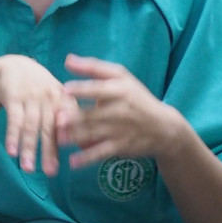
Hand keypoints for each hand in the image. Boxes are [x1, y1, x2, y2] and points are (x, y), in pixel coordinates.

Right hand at [0, 54, 72, 175]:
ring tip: (28, 169)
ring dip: (29, 148)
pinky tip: (11, 151)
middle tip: (50, 173)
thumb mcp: (58, 97)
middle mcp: (49, 98)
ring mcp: (31, 97)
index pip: (71, 123)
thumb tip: (86, 146)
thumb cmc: (41, 88)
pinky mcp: (13, 97)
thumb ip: (70, 119)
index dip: (73, 139)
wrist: (14, 66)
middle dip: (49, 151)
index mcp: (64, 99)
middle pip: (49, 128)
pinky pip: (13, 120)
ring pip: (30, 127)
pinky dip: (12, 136)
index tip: (77, 159)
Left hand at [56, 54, 181, 168]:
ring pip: (94, 134)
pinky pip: (101, 153)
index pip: (99, 89)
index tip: (65, 90)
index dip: (82, 90)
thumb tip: (67, 59)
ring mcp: (120, 130)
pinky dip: (87, 158)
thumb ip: (93, 67)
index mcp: (119, 90)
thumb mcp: (120, 77)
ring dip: (76, 138)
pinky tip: (72, 163)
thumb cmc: (136, 97)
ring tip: (59, 139)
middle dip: (74, 118)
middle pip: (93, 115)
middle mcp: (119, 111)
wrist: (165, 127)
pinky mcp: (120, 147)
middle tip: (57, 119)